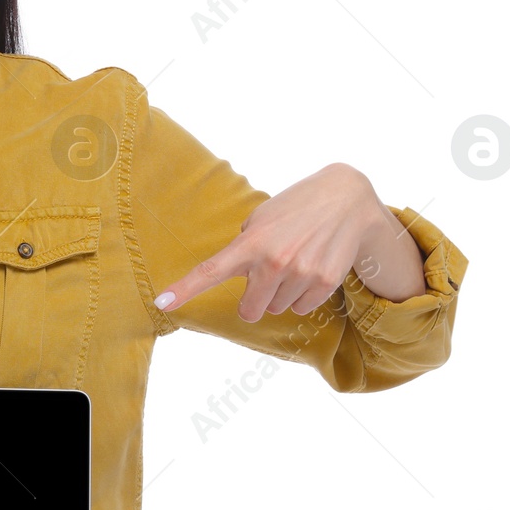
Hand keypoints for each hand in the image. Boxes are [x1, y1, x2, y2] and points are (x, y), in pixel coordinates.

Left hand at [152, 164, 378, 322]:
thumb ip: (244, 248)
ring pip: (278, 308)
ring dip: (281, 293)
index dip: (184, 289)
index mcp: (251, 243)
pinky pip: (301, 308)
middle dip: (253, 301)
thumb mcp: (261, 219)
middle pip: (250, 310)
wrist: (346, 198)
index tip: (162, 303)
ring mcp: (301, 274)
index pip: (210, 271)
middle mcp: (274, 261)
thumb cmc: (295, 208)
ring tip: (296, 261)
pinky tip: (311, 268)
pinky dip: (303, 294)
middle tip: (266, 277)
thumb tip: (239, 276)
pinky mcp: (325, 283)